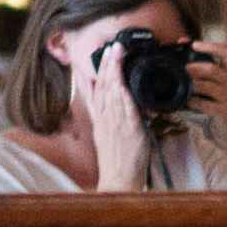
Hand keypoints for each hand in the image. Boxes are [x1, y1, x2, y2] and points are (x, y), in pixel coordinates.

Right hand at [75, 42, 166, 192]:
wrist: (119, 181)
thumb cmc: (117, 161)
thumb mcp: (107, 135)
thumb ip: (108, 117)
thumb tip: (116, 101)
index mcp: (101, 119)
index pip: (97, 89)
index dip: (99, 70)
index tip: (102, 54)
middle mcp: (106, 118)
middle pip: (104, 86)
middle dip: (108, 64)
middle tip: (112, 45)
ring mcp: (116, 123)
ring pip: (112, 92)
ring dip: (115, 71)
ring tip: (118, 53)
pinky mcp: (129, 131)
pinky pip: (125, 108)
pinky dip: (123, 93)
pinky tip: (123, 81)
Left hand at [176, 49, 226, 183]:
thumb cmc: (220, 111)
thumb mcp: (214, 91)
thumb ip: (202, 77)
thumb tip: (181, 65)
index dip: (212, 46)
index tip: (194, 44)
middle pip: (215, 70)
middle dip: (196, 67)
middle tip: (184, 68)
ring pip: (210, 86)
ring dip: (193, 85)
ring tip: (183, 86)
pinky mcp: (225, 113)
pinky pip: (206, 105)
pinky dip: (193, 102)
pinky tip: (186, 103)